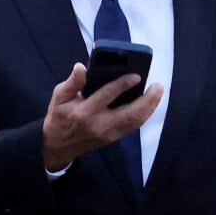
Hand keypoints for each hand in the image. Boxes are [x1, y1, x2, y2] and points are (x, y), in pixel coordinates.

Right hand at [43, 62, 162, 171]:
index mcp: (84, 112)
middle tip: (158, 86)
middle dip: (147, 100)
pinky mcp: (113, 138)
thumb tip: (81, 67)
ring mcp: (108, 134)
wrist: (57, 147)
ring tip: (158, 92)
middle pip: (129, 114)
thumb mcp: (59, 97)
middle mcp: (99, 124)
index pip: (106, 96)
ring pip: (135, 122)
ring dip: (150, 108)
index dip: (122, 85)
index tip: (136, 76)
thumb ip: (72, 82)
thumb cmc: (59, 118)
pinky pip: (133, 126)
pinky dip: (144, 114)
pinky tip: (150, 103)